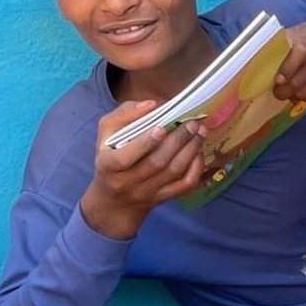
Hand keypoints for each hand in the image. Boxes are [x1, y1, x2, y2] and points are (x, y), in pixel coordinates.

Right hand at [79, 101, 207, 239]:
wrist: (114, 200)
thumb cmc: (110, 157)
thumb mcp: (106, 134)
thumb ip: (124, 115)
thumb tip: (151, 105)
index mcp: (108, 165)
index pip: (125, 158)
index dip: (144, 143)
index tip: (161, 128)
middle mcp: (127, 182)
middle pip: (157, 163)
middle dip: (177, 140)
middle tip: (191, 123)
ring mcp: (148, 192)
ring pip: (174, 172)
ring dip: (191, 149)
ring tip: (200, 131)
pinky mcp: (164, 197)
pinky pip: (185, 185)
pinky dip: (196, 167)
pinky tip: (199, 151)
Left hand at [275, 12, 305, 101]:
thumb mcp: (305, 30)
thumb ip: (287, 42)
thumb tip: (262, 61)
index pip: (298, 54)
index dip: (286, 71)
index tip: (277, 81)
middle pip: (300, 80)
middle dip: (284, 90)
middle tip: (278, 92)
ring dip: (295, 95)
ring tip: (290, 92)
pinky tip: (304, 92)